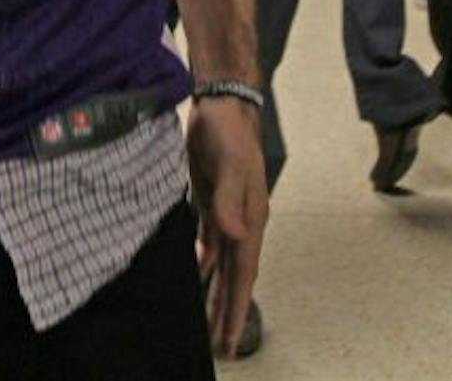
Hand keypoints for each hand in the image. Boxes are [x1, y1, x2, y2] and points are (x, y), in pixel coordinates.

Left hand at [188, 97, 268, 358]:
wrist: (220, 106)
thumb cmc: (228, 134)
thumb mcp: (230, 167)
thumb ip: (229, 203)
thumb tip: (232, 238)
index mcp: (251, 220)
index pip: (244, 273)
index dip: (238, 307)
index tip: (232, 339)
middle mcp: (242, 223)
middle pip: (234, 277)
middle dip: (228, 310)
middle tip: (222, 346)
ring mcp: (227, 215)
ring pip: (222, 265)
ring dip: (217, 293)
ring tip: (210, 324)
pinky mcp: (211, 204)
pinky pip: (209, 245)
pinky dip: (205, 266)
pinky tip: (199, 278)